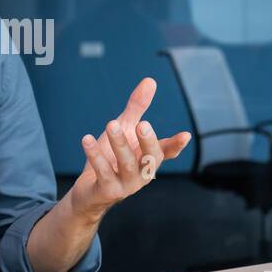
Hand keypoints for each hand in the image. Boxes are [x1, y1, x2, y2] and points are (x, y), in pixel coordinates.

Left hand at [68, 77, 190, 220]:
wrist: (89, 190)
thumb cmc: (110, 157)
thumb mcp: (124, 128)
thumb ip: (137, 108)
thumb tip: (150, 81)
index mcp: (148, 158)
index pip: (166, 151)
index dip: (176, 145)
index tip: (185, 136)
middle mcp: (142, 173)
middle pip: (150, 158)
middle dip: (147, 141)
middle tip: (143, 124)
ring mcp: (126, 185)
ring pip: (127, 165)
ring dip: (119, 144)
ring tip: (111, 124)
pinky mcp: (108, 191)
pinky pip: (103, 173)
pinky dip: (95, 156)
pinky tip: (86, 139)